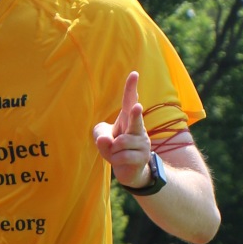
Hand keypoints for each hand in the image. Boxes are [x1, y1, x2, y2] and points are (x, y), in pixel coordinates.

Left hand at [93, 70, 151, 187]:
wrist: (129, 170)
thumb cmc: (115, 148)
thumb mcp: (102, 139)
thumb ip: (100, 136)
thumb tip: (107, 141)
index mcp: (127, 118)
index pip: (129, 100)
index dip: (130, 88)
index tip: (134, 73)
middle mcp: (138, 128)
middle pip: (135, 119)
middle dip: (135, 114)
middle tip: (137, 106)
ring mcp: (142, 142)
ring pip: (120, 143)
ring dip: (112, 150)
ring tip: (117, 152)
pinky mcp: (142, 157)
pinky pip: (121, 156)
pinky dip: (115, 160)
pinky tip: (120, 160)